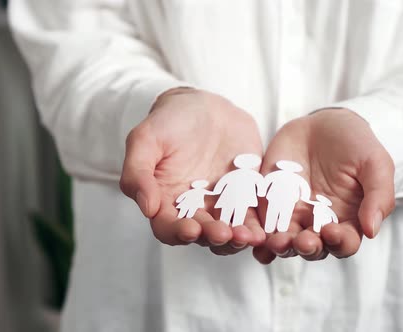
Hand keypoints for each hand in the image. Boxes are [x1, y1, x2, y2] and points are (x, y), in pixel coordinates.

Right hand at [120, 88, 265, 254]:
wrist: (206, 107)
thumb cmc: (169, 121)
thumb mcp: (145, 138)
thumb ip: (138, 171)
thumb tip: (146, 207)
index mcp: (164, 201)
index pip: (168, 228)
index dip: (178, 233)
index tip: (191, 230)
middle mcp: (192, 209)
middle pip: (201, 235)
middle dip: (213, 236)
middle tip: (224, 233)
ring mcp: (220, 205)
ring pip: (228, 231)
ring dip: (237, 238)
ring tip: (248, 235)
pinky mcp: (245, 196)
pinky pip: (252, 216)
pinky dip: (257, 225)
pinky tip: (264, 229)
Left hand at [253, 108, 394, 262]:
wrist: (322, 124)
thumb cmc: (355, 144)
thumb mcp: (375, 163)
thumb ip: (378, 195)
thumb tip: (372, 230)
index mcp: (348, 221)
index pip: (344, 243)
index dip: (339, 242)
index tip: (333, 231)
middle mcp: (319, 225)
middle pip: (313, 248)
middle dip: (308, 248)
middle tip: (303, 241)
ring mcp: (292, 216)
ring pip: (285, 242)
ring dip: (281, 246)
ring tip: (277, 242)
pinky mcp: (269, 204)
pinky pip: (261, 224)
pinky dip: (256, 234)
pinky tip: (254, 236)